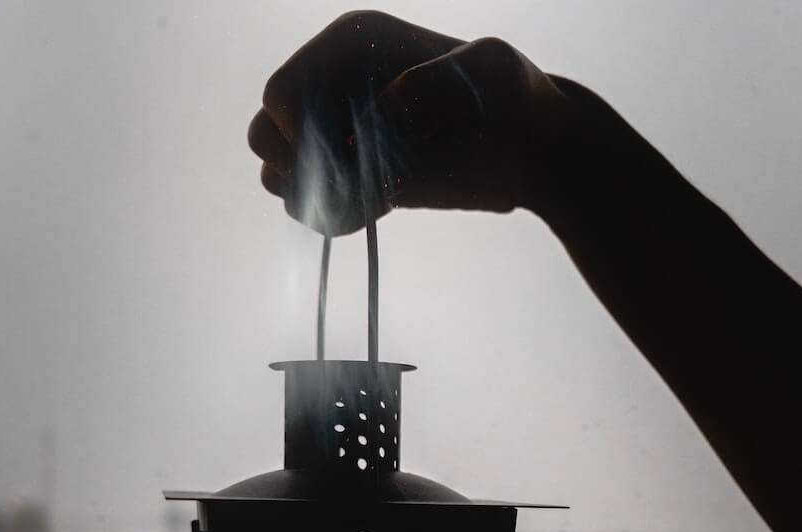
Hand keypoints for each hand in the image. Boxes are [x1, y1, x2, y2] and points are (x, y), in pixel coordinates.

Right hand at [248, 11, 568, 235]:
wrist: (533, 149)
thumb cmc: (516, 99)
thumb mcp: (486, 73)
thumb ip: (433, 81)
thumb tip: (379, 114)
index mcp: (354, 45)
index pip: (283, 93)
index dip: (299, 134)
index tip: (343, 157)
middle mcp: (337, 87)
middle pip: (268, 132)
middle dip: (298, 166)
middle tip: (349, 183)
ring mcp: (344, 135)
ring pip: (281, 171)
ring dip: (311, 194)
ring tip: (366, 197)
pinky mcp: (358, 178)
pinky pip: (313, 204)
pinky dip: (331, 216)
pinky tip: (377, 210)